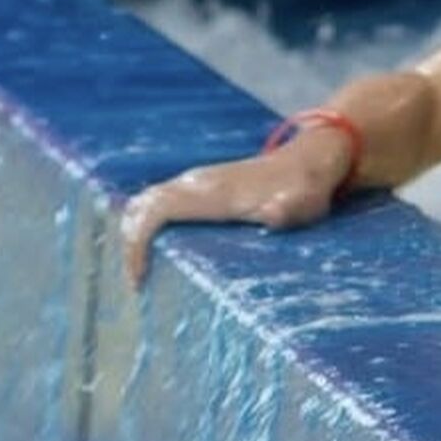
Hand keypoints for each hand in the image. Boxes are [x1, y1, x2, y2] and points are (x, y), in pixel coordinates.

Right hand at [119, 140, 350, 284]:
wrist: (311, 159)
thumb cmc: (306, 187)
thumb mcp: (303, 202)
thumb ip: (288, 209)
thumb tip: (273, 213)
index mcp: (210, 191)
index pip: (155, 210)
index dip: (137, 242)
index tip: (139, 277)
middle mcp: (195, 182)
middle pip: (139, 208)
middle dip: (128, 244)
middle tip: (137, 282)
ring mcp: (196, 182)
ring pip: (145, 203)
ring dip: (134, 234)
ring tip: (141, 272)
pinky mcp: (200, 187)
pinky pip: (158, 203)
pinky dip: (146, 225)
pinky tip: (157, 252)